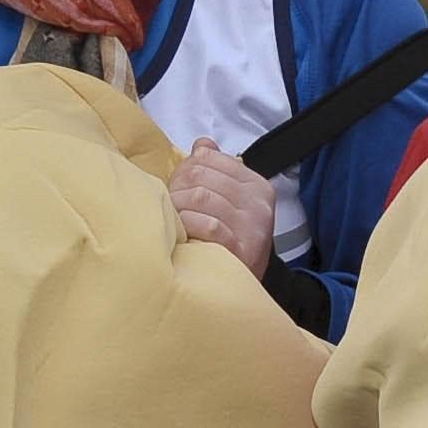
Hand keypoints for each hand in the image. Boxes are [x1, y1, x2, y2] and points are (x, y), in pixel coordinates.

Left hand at [169, 137, 276, 275]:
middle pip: (201, 176)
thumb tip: (203, 144)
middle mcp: (257, 202)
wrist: (246, 283)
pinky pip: (208, 225)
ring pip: (202, 197)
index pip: (210, 158)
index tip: (178, 187)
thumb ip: (216, 171)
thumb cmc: (231, 240)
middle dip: (177, 189)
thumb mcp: (230, 202)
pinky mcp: (243, 248)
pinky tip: (183, 234)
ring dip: (179, 208)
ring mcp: (252, 225)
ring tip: (174, 220)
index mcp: (255, 184)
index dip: (184, 169)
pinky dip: (189, 226)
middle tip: (169, 205)